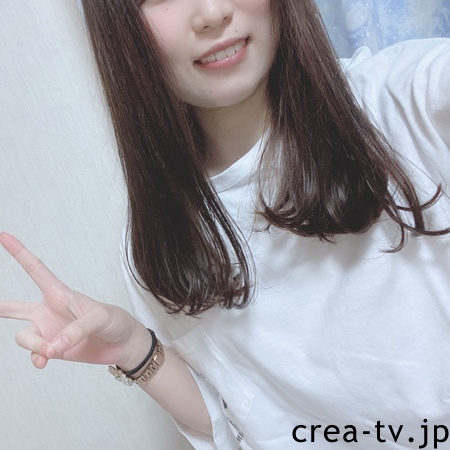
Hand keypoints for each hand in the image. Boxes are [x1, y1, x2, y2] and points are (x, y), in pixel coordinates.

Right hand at [0, 232, 146, 369]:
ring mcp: (49, 331)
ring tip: (52, 351)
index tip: (4, 236)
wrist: (123, 344)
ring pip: (24, 337)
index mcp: (60, 294)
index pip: (36, 270)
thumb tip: (53, 346)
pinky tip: (45, 361)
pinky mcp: (53, 350)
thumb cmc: (115, 321)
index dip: (20, 253)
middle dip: (0, 307)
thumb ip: (77, 329)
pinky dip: (37, 358)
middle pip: (15, 307)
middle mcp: (49, 311)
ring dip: (35, 346)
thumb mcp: (100, 317)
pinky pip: (34, 355)